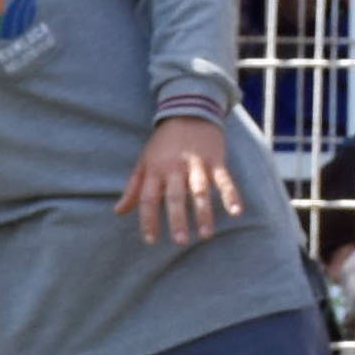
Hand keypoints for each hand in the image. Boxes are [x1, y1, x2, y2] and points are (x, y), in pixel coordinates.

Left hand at [117, 114, 236, 244]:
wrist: (188, 112)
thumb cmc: (163, 144)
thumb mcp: (144, 162)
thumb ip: (133, 188)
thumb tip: (118, 211)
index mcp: (155, 170)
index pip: (148, 198)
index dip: (148, 220)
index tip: (151, 240)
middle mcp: (175, 168)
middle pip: (175, 196)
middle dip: (177, 219)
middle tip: (180, 241)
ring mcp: (197, 164)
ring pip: (200, 190)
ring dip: (204, 213)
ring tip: (206, 234)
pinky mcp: (216, 160)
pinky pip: (224, 180)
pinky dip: (231, 195)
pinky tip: (236, 212)